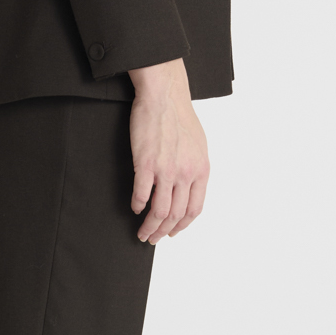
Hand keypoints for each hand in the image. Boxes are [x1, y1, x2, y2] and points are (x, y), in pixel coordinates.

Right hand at [127, 58, 208, 243]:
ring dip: (149, 226)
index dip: (182, 226)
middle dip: (163, 232)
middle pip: (175, 215)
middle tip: (153, 238)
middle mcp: (186, 174)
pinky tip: (134, 207)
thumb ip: (195, 169)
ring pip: (159, 211)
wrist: (165, 96)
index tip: (172, 232)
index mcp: (201, 170)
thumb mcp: (199, 146)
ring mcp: (166, 170)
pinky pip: (142, 194)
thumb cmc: (180, 116)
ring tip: (141, 231)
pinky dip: (137, 205)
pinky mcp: (146, 164)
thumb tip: (189, 187)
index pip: (194, 209)